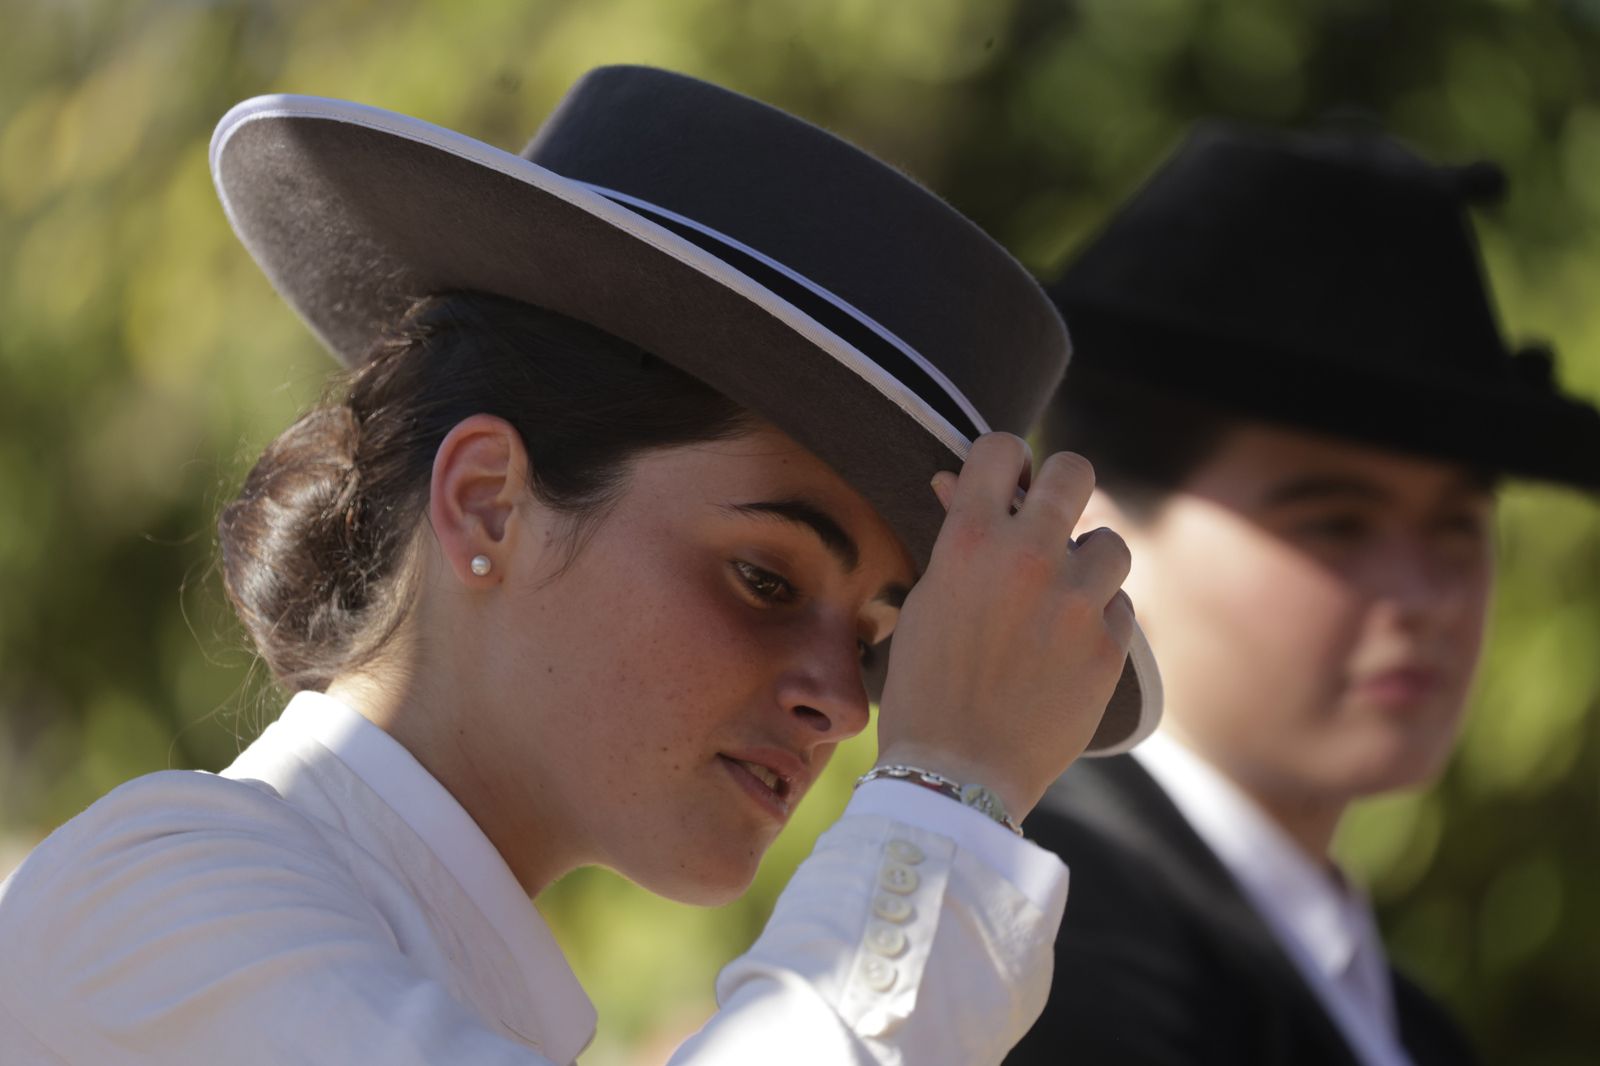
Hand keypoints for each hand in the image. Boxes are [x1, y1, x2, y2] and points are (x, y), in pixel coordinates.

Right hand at [877, 432, 1134, 820]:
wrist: (957, 775)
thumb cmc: (926, 688)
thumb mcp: (926, 602)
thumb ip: (956, 539)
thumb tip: (959, 484)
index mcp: (971, 541)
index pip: (1002, 448)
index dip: (1005, 460)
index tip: (1006, 484)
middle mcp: (1030, 558)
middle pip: (1074, 471)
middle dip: (1061, 486)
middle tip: (1051, 515)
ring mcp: (1076, 602)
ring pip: (1110, 543)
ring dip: (1089, 562)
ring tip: (1062, 597)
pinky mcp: (1109, 646)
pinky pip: (1119, 606)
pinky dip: (1098, 620)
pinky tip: (1067, 650)